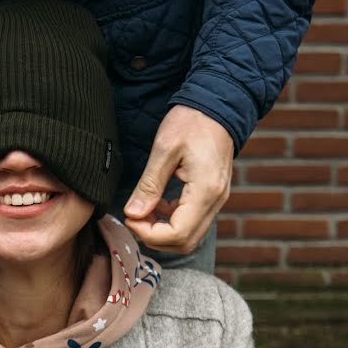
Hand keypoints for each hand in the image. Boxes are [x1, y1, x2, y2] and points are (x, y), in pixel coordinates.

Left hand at [124, 105, 232, 253]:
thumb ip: (149, 185)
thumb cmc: (191, 121)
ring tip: (143, 210)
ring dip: (162, 231)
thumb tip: (133, 214)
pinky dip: (171, 221)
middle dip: (155, 237)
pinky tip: (157, 203)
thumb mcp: (164, 149)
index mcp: (205, 191)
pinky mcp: (213, 196)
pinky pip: (192, 221)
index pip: (177, 234)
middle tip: (134, 218)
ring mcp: (217, 200)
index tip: (130, 217)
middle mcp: (216, 201)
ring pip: (189, 236)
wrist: (217, 105)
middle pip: (185, 242)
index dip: (149, 234)